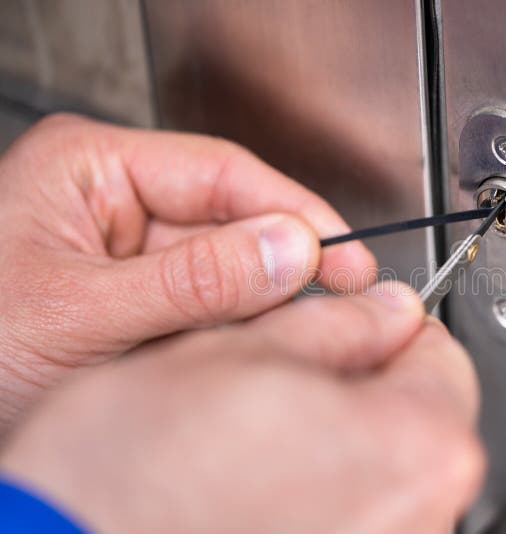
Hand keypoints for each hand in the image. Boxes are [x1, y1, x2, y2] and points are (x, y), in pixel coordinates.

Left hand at [0, 113, 374, 431]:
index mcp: (92, 169)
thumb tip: (293, 250)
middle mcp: (114, 203)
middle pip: (232, 219)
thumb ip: (194, 281)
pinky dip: (235, 332)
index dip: (295, 213)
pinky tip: (251, 353)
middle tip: (342, 303)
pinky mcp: (137, 300)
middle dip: (285, 265)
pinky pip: (208, 307)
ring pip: (227, 268)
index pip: (224, 173)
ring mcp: (127, 254)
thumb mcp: (82, 313)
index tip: (347, 255)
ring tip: (298, 337)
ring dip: (261, 304)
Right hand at [0, 283, 484, 533]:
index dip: (392, 324)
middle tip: (299, 370)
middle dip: (369, 381)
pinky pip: (362, 513)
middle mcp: (423, 513)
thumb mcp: (244, 350)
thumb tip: (386, 310)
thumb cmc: (138, 473)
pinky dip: (327, 487)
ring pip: (388, 466)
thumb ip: (338, 323)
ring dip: (343, 436)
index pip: (442, 352)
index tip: (360, 319)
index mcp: (418, 442)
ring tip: (268, 427)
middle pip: (421, 415)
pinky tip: (264, 476)